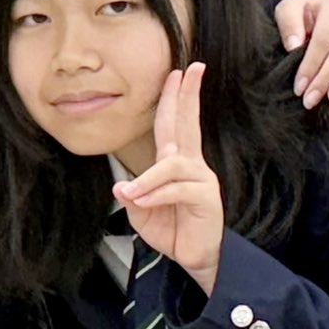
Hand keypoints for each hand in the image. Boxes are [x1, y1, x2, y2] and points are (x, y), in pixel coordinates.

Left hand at [115, 63, 224, 295]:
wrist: (195, 258)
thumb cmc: (172, 230)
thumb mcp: (142, 211)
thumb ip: (133, 195)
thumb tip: (122, 185)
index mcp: (175, 163)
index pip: (173, 124)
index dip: (175, 98)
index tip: (178, 73)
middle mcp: (190, 165)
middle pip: (187, 124)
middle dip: (187, 95)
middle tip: (190, 70)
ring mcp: (200, 179)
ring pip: (171, 164)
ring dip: (148, 179)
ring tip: (133, 194)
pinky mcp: (205, 198)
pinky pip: (175, 189)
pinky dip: (154, 195)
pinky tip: (143, 202)